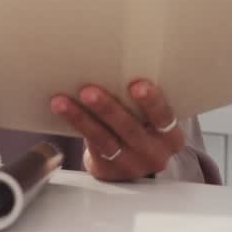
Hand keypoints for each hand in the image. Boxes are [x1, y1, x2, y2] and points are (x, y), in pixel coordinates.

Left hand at [50, 80, 184, 181]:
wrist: (130, 165)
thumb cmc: (143, 127)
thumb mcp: (153, 119)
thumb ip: (143, 102)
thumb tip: (113, 61)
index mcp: (170, 136)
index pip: (164, 117)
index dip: (152, 102)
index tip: (137, 85)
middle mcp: (153, 153)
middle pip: (130, 129)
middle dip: (108, 109)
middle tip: (89, 91)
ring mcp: (130, 165)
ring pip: (104, 139)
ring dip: (82, 118)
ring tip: (62, 102)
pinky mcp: (108, 170)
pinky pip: (90, 146)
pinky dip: (75, 126)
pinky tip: (61, 109)